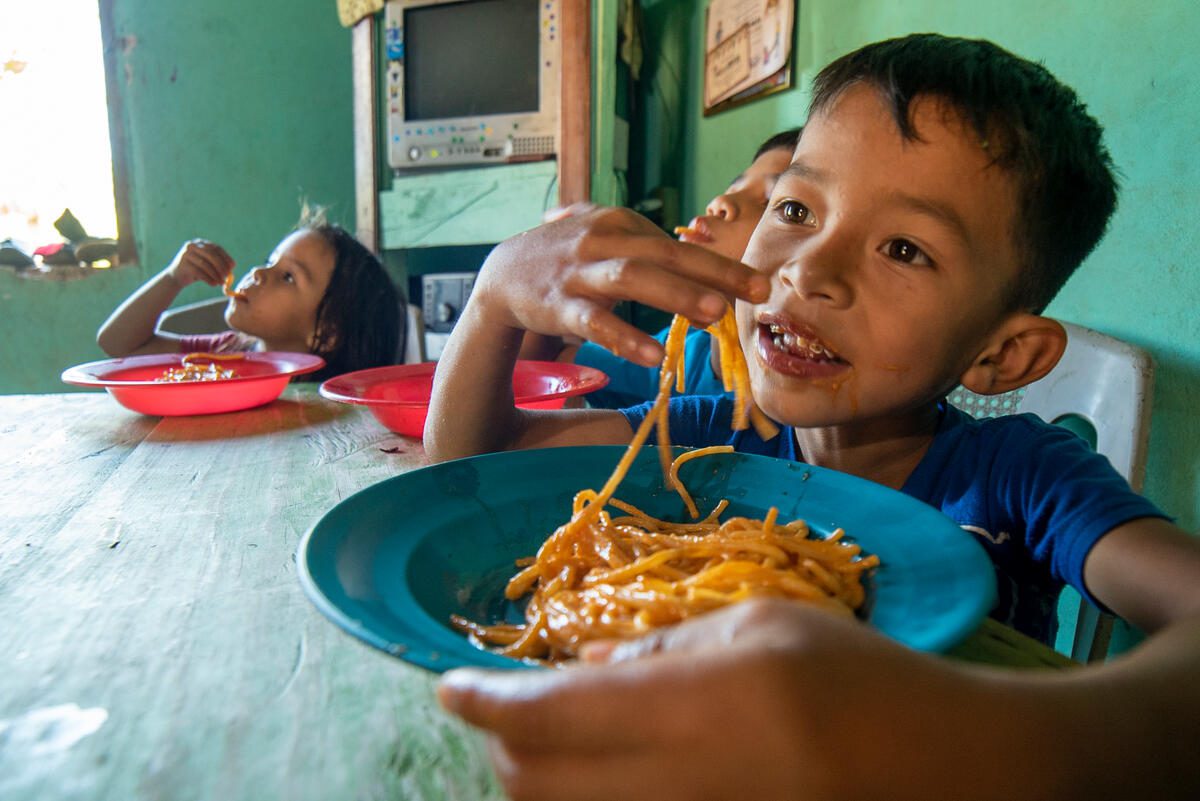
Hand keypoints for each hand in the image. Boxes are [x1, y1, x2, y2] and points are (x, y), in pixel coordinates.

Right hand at [164, 239, 234, 287]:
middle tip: (227, 276)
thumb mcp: (207, 265)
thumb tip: (232, 267)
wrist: (175, 278)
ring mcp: (186, 254)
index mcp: (200, 243)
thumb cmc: (195, 271)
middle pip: (211, 255)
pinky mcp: (182, 264)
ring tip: (221, 282)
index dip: (226, 257)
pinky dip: (208, 279)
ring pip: (205, 264)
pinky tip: (214, 284)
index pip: (216, 248)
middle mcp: (192, 245)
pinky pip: (199, 272)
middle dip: (221, 266)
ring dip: (216, 275)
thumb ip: (218, 264)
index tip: (233, 267)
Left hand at [437, 600, 1003, 800]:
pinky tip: (602, 766)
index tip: (449, 684)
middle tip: (501, 703)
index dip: (483, 701)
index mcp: (697, 709)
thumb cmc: (858, 680)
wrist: (945, 772)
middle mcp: (682, 786)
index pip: (547, 716)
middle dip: (500, 742)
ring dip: (534, 777)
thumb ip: (661, 653)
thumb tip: (576, 669)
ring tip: (547, 733)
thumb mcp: (759, 630)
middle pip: (535, 784)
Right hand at [473, 206, 769, 367]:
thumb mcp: (607, 241)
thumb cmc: (567, 260)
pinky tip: (654, 357)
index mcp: (620, 224)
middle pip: (665, 254)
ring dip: (676, 295)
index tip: (758, 283)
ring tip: (714, 315)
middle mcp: (603, 241)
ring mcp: (580, 273)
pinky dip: (626, 338)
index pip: (677, 245)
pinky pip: (596, 323)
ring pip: (633, 279)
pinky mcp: (560, 306)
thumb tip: (707, 281)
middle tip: (755, 291)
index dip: (719, 264)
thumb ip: (651, 253)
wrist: (501, 274)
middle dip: (713, 272)